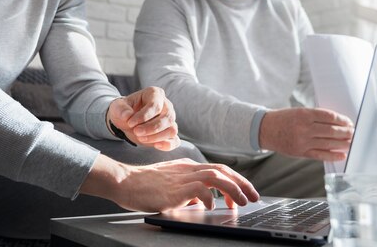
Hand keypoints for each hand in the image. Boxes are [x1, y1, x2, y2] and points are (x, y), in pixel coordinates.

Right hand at [81, 155, 259, 211]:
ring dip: (233, 190)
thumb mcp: (168, 185)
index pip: (218, 169)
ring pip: (216, 177)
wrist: (123, 181)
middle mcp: (187, 169)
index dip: (235, 180)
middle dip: (242, 183)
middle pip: (222, 170)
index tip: (245, 193)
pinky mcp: (175, 189)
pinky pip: (200, 190)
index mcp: (186, 167)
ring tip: (241, 203)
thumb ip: (186, 190)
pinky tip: (211, 208)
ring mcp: (181, 177)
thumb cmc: (141, 185)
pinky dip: (210, 199)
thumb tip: (200, 202)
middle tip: (253, 197)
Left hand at [107, 87, 179, 150]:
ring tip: (141, 138)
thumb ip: (121, 109)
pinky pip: (175, 140)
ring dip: (157, 137)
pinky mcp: (168, 133)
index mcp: (155, 94)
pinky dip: (168, 145)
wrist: (127, 121)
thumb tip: (127, 116)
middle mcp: (166, 105)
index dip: (144, 116)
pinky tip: (156, 146)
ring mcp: (169, 120)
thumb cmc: (124, 110)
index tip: (130, 123)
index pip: (155, 105)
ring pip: (172, 129)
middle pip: (167, 117)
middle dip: (151, 128)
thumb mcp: (118, 107)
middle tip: (136, 132)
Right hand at [259, 107, 353, 160]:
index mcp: (304, 114)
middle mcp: (304, 128)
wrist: (265, 130)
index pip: (329, 117)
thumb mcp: (298, 112)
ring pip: (329, 143)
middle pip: (331, 130)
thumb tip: (337, 123)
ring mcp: (303, 141)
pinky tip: (342, 154)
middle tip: (353, 132)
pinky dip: (333, 155)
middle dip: (346, 132)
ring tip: (350, 142)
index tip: (348, 122)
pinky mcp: (301, 152)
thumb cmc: (283, 119)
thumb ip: (316, 116)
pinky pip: (321, 155)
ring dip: (343, 143)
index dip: (342, 120)